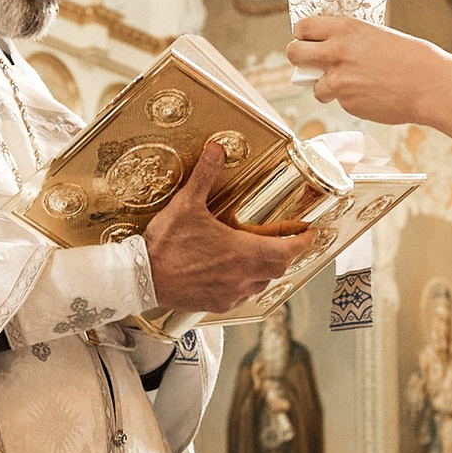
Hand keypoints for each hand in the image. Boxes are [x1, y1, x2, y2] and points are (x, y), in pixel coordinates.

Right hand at [145, 138, 311, 317]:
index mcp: (242, 252)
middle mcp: (241, 276)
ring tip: (262, 255)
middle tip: (288, 241)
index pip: (287, 250)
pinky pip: (243, 296)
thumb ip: (205, 175)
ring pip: (262, 283)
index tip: (310, 233)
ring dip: (267, 270)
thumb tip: (217, 149)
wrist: (141, 278)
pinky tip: (237, 274)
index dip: (303, 242)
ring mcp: (229, 293)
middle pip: (279, 268)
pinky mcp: (216, 304)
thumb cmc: (165, 244)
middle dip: (287, 254)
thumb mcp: (186, 204)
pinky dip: (248, 284)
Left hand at [290, 14, 451, 154]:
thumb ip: (349, 40)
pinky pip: (336, 100)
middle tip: (309, 63)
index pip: (303, 26)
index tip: (307, 40)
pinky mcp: (346, 102)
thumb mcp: (376, 35)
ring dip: (324, 86)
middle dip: (298, 59)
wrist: (430, 84)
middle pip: (293, 53)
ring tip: (347, 84)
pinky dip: (347, 99)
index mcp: (345, 29)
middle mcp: (336, 52)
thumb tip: (328, 47)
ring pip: (312, 84)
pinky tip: (368, 94)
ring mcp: (338, 79)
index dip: (302, 35)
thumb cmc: (411, 58)